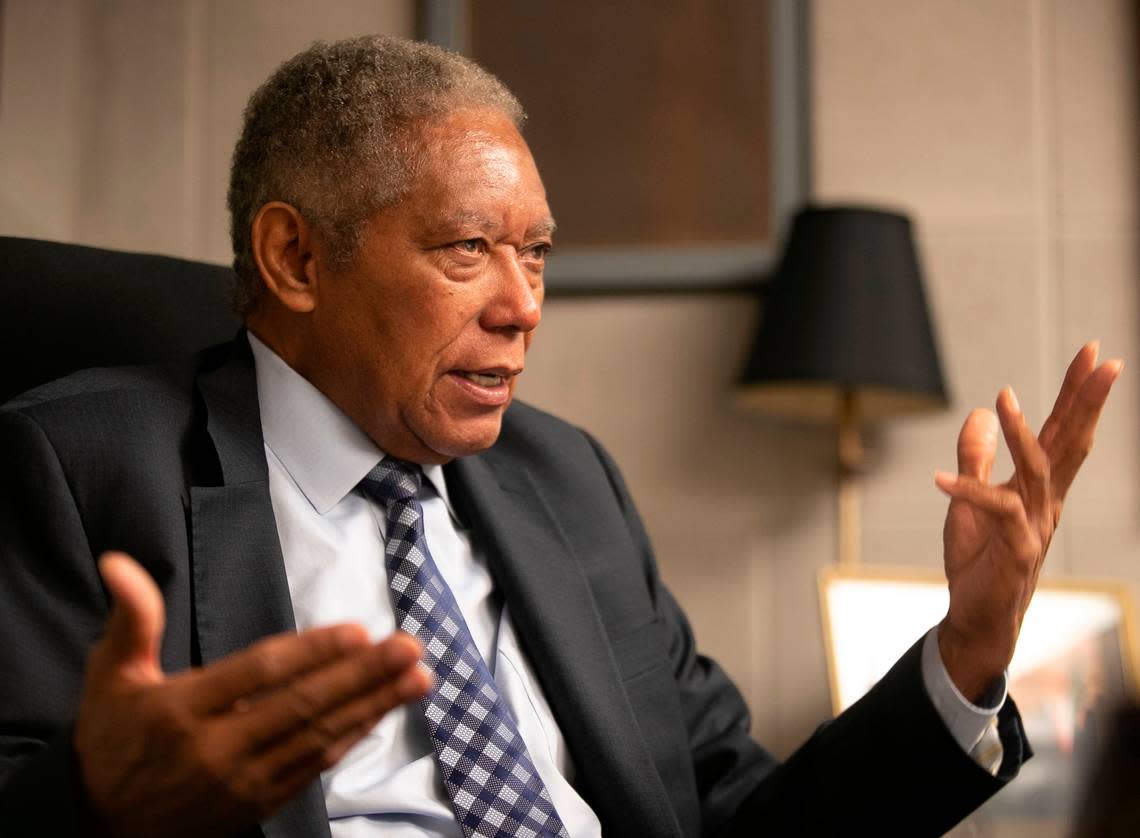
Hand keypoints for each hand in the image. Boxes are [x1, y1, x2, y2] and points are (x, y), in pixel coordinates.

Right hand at [74, 552, 430, 836]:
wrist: (101, 826)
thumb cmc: (113, 740)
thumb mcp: (110, 675)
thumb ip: (131, 617)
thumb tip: (120, 563)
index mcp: (180, 710)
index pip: (258, 674)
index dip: (311, 652)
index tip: (356, 630)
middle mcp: (216, 749)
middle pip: (301, 705)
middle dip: (362, 675)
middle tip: (408, 647)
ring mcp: (242, 781)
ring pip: (318, 737)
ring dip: (373, 705)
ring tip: (416, 677)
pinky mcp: (260, 802)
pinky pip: (315, 766)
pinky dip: (353, 738)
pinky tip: (383, 712)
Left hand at [933, 342, 1121, 700]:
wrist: (977, 618)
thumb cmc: (980, 562)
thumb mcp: (970, 501)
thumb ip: (976, 459)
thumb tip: (979, 414)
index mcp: (1039, 490)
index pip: (1064, 434)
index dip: (1078, 395)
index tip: (1094, 356)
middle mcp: (1045, 503)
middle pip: (1070, 444)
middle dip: (1085, 401)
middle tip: (1103, 360)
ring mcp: (1034, 527)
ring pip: (1036, 471)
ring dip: (1021, 433)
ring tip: (1004, 399)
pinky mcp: (1015, 550)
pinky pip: (995, 511)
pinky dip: (967, 491)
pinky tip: (939, 477)